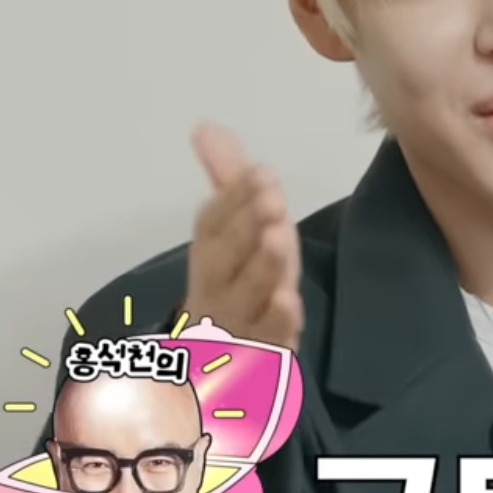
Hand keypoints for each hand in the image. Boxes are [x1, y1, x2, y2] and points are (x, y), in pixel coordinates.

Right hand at [185, 124, 304, 351]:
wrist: (225, 365)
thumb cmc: (239, 284)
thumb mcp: (241, 231)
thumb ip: (228, 182)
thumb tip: (204, 127)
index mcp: (207, 255)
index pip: (211, 224)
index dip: (233, 198)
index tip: (261, 173)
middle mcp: (212, 289)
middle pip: (220, 260)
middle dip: (244, 227)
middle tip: (271, 199)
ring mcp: (233, 326)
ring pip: (241, 299)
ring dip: (260, 269)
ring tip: (279, 238)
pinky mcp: (257, 358)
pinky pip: (262, 343)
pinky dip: (274, 323)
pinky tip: (288, 302)